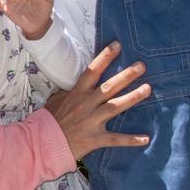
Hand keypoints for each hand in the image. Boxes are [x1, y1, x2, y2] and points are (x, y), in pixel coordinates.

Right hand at [45, 42, 151, 159]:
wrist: (41, 144)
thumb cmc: (48, 121)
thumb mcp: (56, 100)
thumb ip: (70, 90)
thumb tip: (79, 81)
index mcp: (77, 94)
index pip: (92, 72)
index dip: (104, 58)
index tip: (117, 46)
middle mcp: (86, 105)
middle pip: (109, 87)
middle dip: (126, 76)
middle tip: (142, 66)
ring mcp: (91, 121)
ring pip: (115, 107)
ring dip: (132, 98)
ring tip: (148, 89)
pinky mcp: (94, 139)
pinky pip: (115, 139)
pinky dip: (131, 140)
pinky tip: (146, 139)